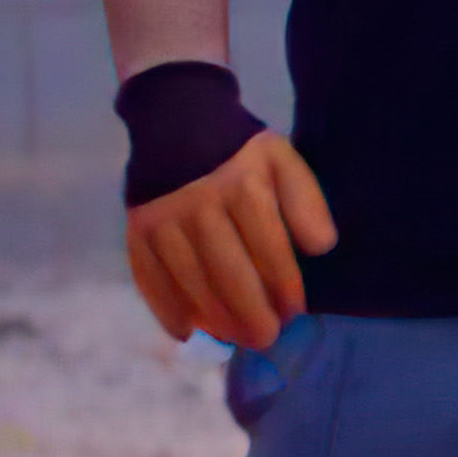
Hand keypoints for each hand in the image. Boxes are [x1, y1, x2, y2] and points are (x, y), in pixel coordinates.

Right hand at [116, 59, 331, 347]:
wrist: (176, 117)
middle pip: (228, 275)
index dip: (284, 289)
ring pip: (191, 283)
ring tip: (234, 338)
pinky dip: (166, 310)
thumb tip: (321, 248)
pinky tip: (186, 332)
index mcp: (243, 187)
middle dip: (252, 315)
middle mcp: (200, 205)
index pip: (269, 252)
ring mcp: (163, 220)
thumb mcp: (282, 159)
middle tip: (266, 339)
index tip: (294, 312)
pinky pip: (150, 279)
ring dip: (214, 319)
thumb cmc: (238, 148)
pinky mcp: (136, 230)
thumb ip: (305, 202)